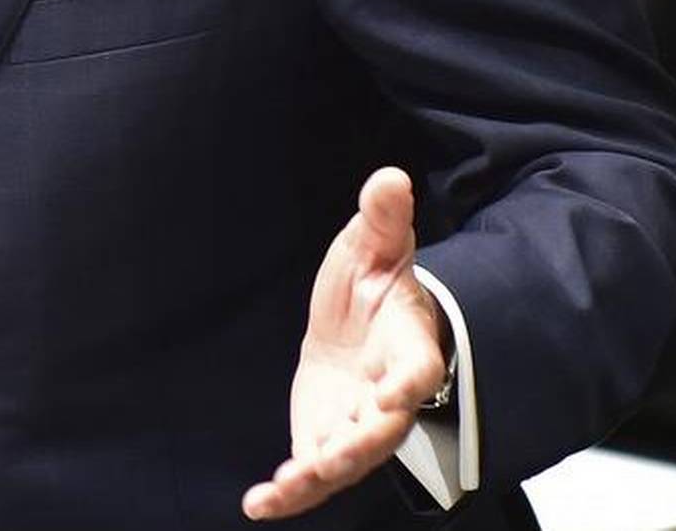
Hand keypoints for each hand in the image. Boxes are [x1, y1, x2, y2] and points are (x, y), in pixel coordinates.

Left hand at [243, 168, 450, 520]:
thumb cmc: (375, 283)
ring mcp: (357, 424)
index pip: (418, 371)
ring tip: (287, 487)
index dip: (407, 384)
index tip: (393, 393)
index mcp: (408, 347)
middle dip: (360, 446)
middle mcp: (388, 397)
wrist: (359, 319)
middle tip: (332, 459)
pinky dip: (289, 494)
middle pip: (383, 431)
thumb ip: (383, 221)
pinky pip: (310, 474)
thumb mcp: (374, 245)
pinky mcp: (325, 438)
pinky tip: (257, 504)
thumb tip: (390, 177)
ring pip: (346, 460)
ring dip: (319, 475)